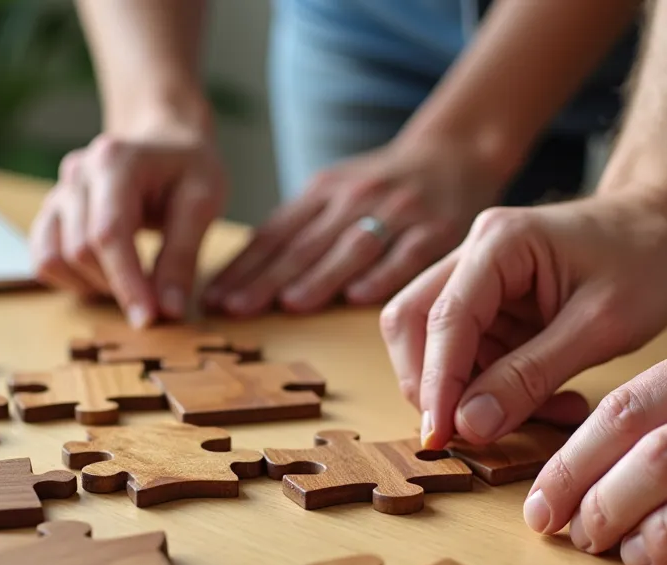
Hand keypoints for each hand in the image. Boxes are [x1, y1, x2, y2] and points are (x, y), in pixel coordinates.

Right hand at [30, 127, 225, 326]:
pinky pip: (45, 258)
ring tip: (133, 281)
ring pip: (56, 258)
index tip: (149, 319)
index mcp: (115, 161)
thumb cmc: (189, 168)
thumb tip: (168, 311)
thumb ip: (182, 257)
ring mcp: (60, 191)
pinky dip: (72, 279)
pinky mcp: (53, 212)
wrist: (166, 143)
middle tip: (155, 300)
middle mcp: (77, 173)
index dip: (126, 283)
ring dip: (93, 285)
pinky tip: (107, 276)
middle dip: (117, 286)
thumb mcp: (202, 204)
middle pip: (80, 250)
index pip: (108, 234)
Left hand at [202, 135, 509, 315]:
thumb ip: (300, 227)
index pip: (275, 233)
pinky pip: (407, 253)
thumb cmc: (384, 186)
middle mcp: (355, 199)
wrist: (453, 153)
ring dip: (319, 276)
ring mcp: (397, 212)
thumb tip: (245, 273)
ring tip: (289, 304)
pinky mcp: (436, 228)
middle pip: (305, 243)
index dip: (243, 267)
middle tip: (235, 308)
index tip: (212, 298)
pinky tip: (358, 296)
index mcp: (324, 191)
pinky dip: (382, 275)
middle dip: (266, 278)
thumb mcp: (337, 191)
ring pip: (351, 247)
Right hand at [381, 193, 666, 449]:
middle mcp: (472, 254)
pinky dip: (497, 389)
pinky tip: (553, 402)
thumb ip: (531, 375)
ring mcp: (475, 278)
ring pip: (435, 345)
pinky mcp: (489, 305)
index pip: (444, 319)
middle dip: (432, 386)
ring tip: (545, 416)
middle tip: (467, 436)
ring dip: (470, 394)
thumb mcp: (600, 326)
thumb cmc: (645, 261)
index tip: (441, 438)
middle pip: (412, 324)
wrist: (664, 227)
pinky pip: (470, 355)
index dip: (437, 383)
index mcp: (498, 243)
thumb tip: (469, 425)